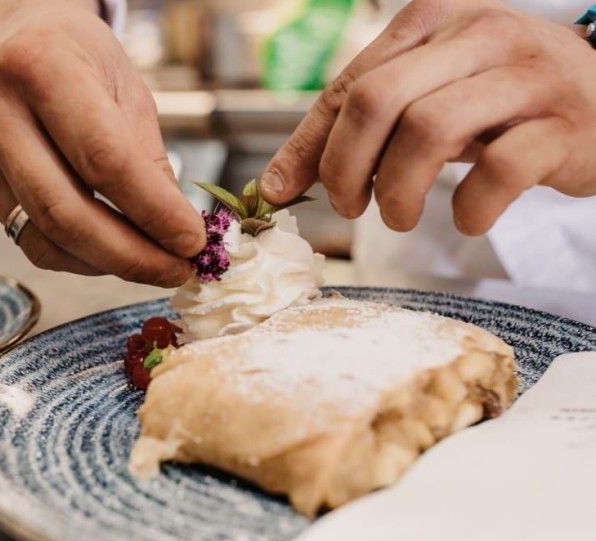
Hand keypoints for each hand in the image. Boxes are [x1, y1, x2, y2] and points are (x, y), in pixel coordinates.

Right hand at [0, 0, 204, 285]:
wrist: (13, 37)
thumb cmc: (79, 58)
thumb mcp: (128, 89)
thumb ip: (148, 161)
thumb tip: (177, 235)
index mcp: (40, 65)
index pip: (103, 159)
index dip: (152, 211)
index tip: (192, 241)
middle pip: (65, 212)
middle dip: (130, 255)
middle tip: (177, 271)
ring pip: (44, 238)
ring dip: (106, 264)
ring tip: (152, 263)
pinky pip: (30, 240)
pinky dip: (79, 257)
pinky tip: (111, 250)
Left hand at [259, 0, 595, 234]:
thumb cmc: (498, 100)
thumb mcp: (427, 95)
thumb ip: (357, 126)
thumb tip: (278, 181)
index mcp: (433, 20)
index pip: (350, 84)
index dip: (308, 144)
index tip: (282, 190)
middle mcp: (479, 35)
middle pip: (378, 100)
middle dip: (347, 166)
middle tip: (351, 206)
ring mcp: (526, 76)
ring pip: (430, 130)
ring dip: (399, 190)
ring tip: (400, 215)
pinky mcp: (564, 124)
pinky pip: (498, 171)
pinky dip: (470, 209)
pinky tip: (468, 218)